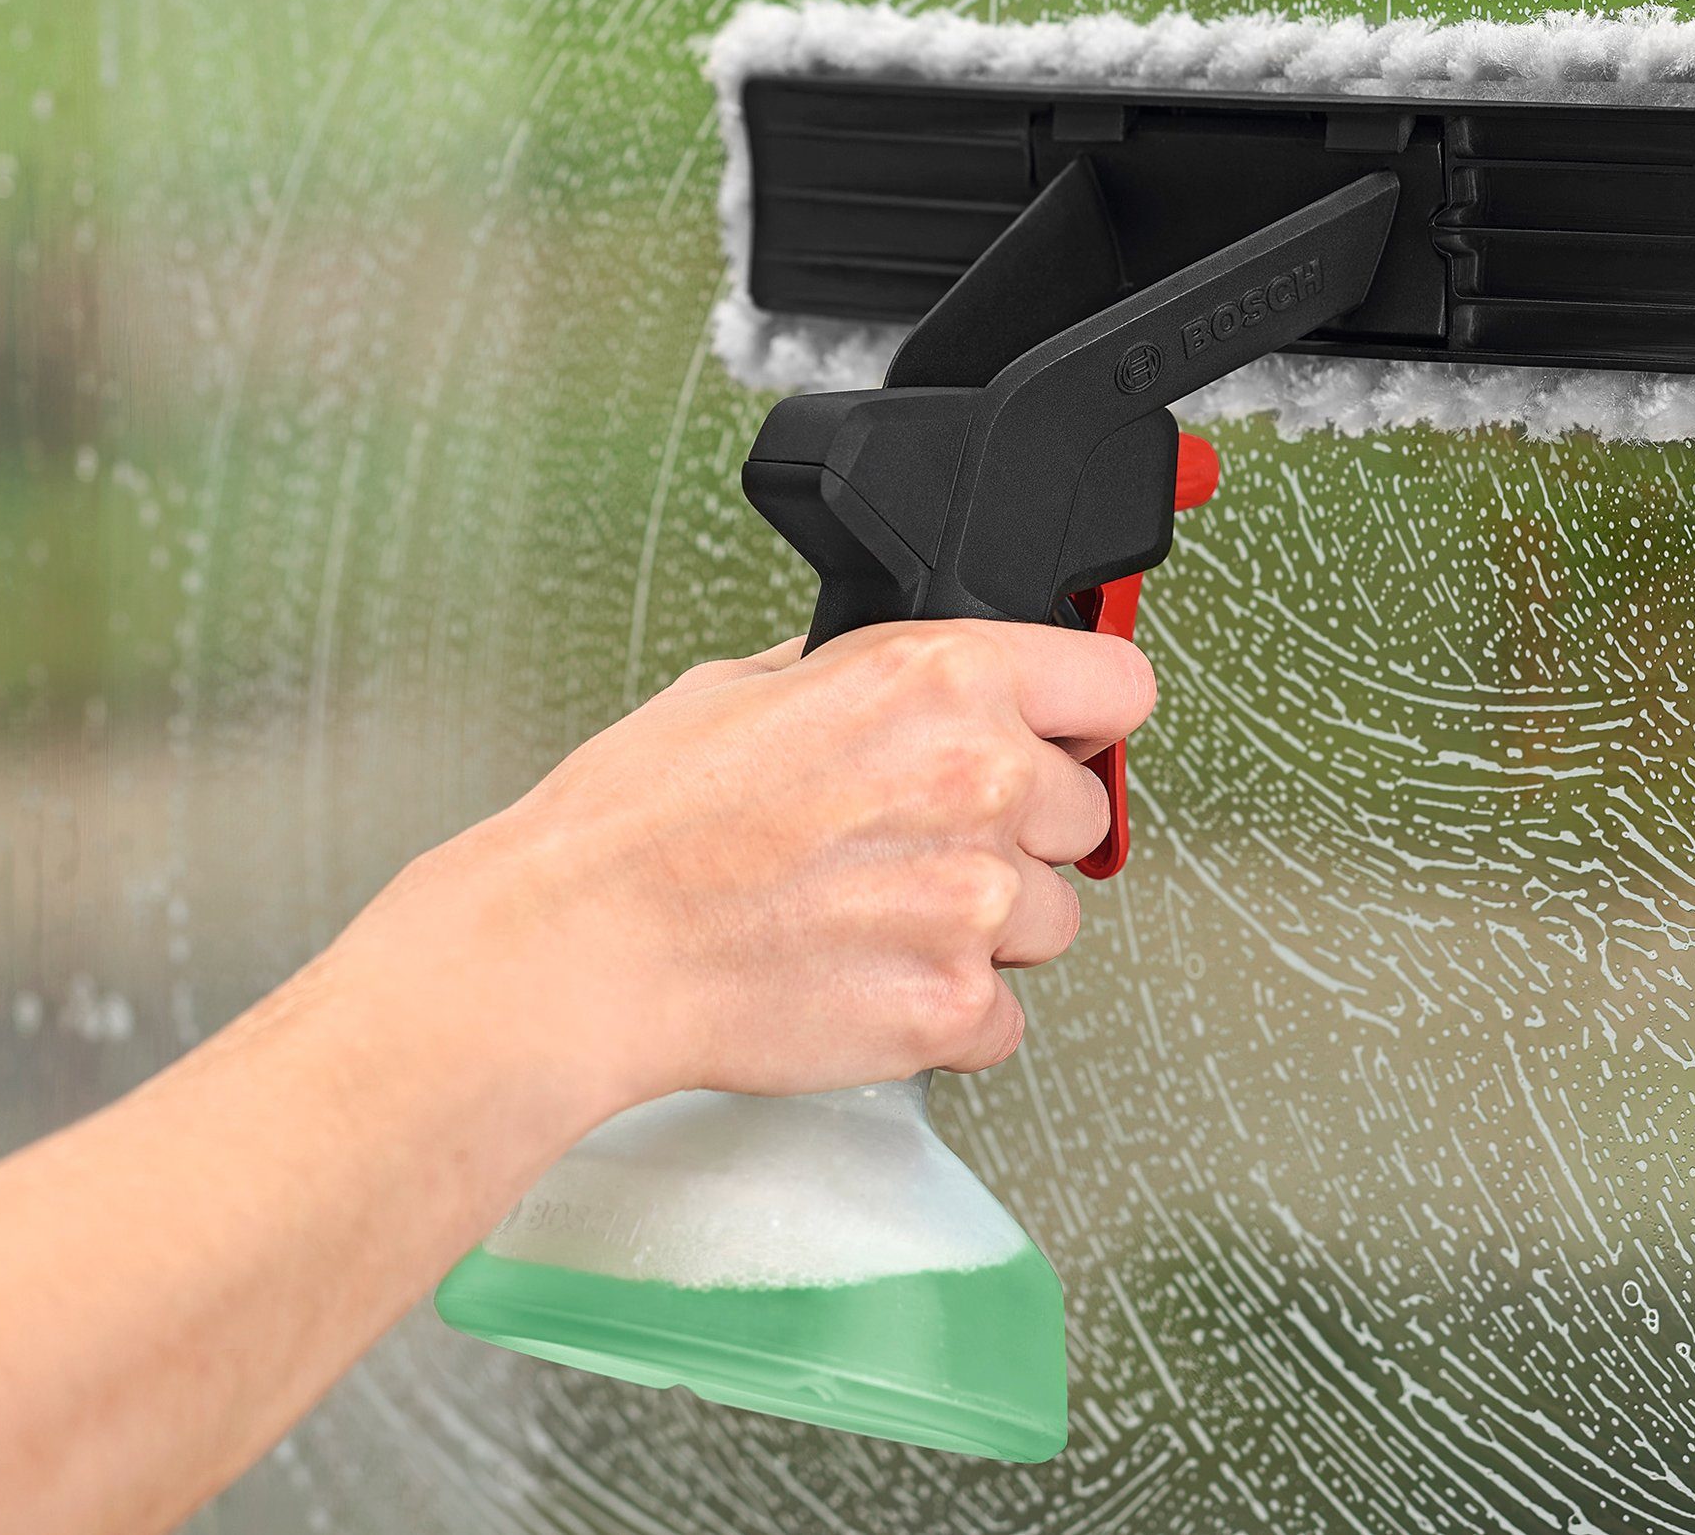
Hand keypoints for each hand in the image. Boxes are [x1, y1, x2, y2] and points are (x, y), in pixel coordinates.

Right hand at [354, 620, 1156, 1113]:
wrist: (579, 947)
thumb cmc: (636, 822)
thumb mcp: (745, 684)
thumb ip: (859, 678)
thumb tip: (901, 680)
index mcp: (939, 679)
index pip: (1116, 684)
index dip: (1083, 717)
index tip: (1065, 739)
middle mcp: (980, 779)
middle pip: (1083, 815)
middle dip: (1018, 832)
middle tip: (916, 846)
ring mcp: (977, 902)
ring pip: (1054, 921)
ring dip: (986, 928)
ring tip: (873, 919)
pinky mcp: (953, 1006)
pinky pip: (1003, 1016)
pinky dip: (947, 1012)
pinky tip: (864, 980)